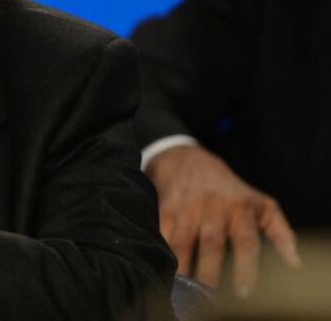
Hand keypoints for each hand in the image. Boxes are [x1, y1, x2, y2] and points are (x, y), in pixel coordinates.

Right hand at [146, 144, 300, 295]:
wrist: (185, 158)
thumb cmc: (228, 189)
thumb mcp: (260, 203)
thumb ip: (280, 233)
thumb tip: (295, 264)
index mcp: (240, 208)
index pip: (246, 241)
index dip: (246, 268)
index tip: (243, 292)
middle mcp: (213, 206)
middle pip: (211, 245)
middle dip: (209, 273)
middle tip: (207, 296)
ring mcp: (187, 206)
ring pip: (182, 242)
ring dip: (181, 266)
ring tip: (182, 289)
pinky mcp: (164, 206)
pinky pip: (161, 232)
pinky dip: (160, 249)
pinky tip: (160, 265)